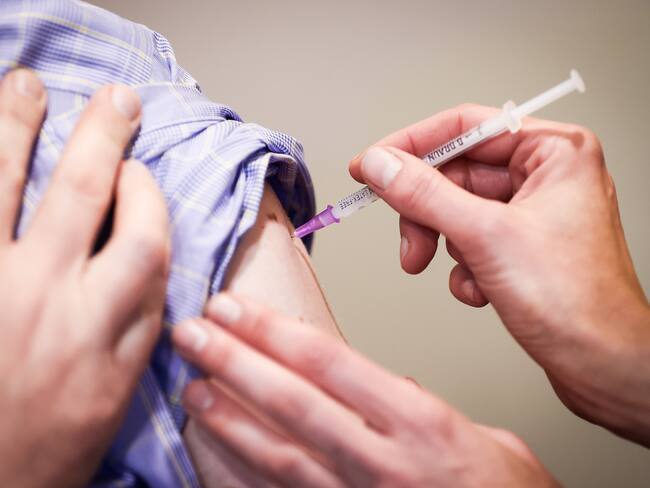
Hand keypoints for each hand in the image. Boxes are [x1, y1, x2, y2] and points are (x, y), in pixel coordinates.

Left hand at [0, 70, 169, 486]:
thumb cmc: (52, 446)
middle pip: (86, 194)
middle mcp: (53, 302)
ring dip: (19, 126)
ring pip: (6, 184)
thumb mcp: (119, 391)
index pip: (146, 241)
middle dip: (105, 136)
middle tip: (118, 99)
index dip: (146, 197)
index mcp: (109, 333)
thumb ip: (136, 323)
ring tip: (28, 86)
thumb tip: (143, 262)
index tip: (140, 177)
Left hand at [172, 293, 557, 486]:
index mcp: (422, 422)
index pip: (332, 364)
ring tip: (191, 384)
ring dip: (228, 416)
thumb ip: (428, 406)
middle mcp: (384, 460)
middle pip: (294, 401)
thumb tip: (388, 382)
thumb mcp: (494, 439)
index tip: (235, 308)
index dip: (275, 333)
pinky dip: (247, 473)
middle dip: (236, 361)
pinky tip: (216, 451)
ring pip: (279, 454)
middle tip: (192, 331)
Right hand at [348, 104, 649, 444]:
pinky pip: (470, 240)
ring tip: (459, 274)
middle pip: (456, 174)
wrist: (604, 367)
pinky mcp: (522, 246)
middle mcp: (546, 176)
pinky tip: (481, 289)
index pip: (465, 127)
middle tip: (410, 243)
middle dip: (427, 214)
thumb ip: (425, 195)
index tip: (372, 163)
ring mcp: (533, 213)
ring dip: (446, 245)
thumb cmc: (579, 303)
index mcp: (555, 152)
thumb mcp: (486, 238)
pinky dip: (465, 267)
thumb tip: (381, 164)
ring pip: (458, 210)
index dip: (412, 145)